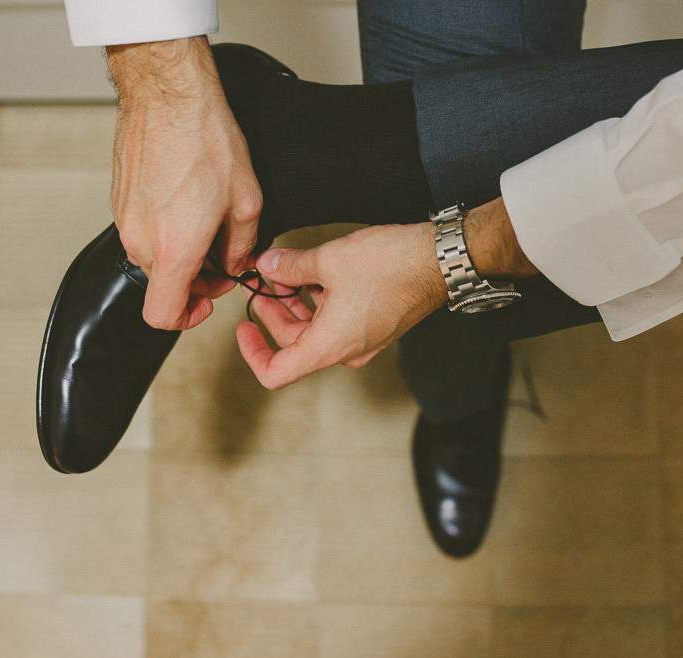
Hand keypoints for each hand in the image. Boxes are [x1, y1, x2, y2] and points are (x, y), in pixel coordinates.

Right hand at [108, 36, 261, 330]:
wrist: (169, 94)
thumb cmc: (206, 139)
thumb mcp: (246, 200)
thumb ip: (242, 244)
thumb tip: (235, 262)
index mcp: (174, 249)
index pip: (163, 315)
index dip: (187, 319)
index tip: (205, 302)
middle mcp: (141, 240)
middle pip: (162, 286)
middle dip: (194, 280)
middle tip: (221, 256)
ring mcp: (124, 219)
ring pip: (152, 258)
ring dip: (179, 253)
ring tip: (205, 222)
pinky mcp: (118, 200)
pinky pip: (142, 231)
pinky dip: (164, 230)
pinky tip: (186, 202)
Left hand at [236, 223, 446, 388]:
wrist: (440, 261)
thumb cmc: (392, 266)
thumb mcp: (328, 260)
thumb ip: (290, 266)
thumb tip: (268, 265)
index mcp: (328, 346)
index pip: (275, 372)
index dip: (251, 352)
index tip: (243, 326)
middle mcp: (345, 352)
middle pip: (292, 345)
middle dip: (272, 312)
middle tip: (261, 282)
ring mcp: (362, 342)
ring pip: (314, 333)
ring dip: (295, 306)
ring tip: (285, 273)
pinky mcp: (374, 328)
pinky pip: (335, 325)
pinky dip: (318, 305)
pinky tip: (314, 277)